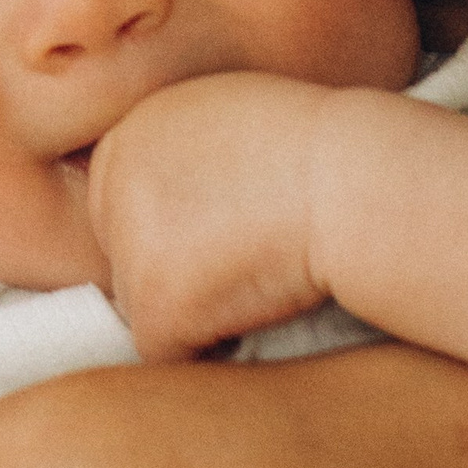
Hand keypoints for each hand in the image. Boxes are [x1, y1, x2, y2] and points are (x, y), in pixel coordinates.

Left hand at [90, 70, 344, 359]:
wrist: (353, 181)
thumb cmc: (323, 149)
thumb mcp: (229, 116)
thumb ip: (181, 152)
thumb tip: (174, 202)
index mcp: (129, 134)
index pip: (121, 207)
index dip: (178, 231)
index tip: (228, 231)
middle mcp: (113, 185)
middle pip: (124, 258)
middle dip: (174, 272)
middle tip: (244, 260)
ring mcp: (128, 246)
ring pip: (142, 306)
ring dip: (192, 311)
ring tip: (256, 281)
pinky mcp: (153, 303)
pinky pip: (164, 352)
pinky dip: (207, 349)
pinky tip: (254, 314)